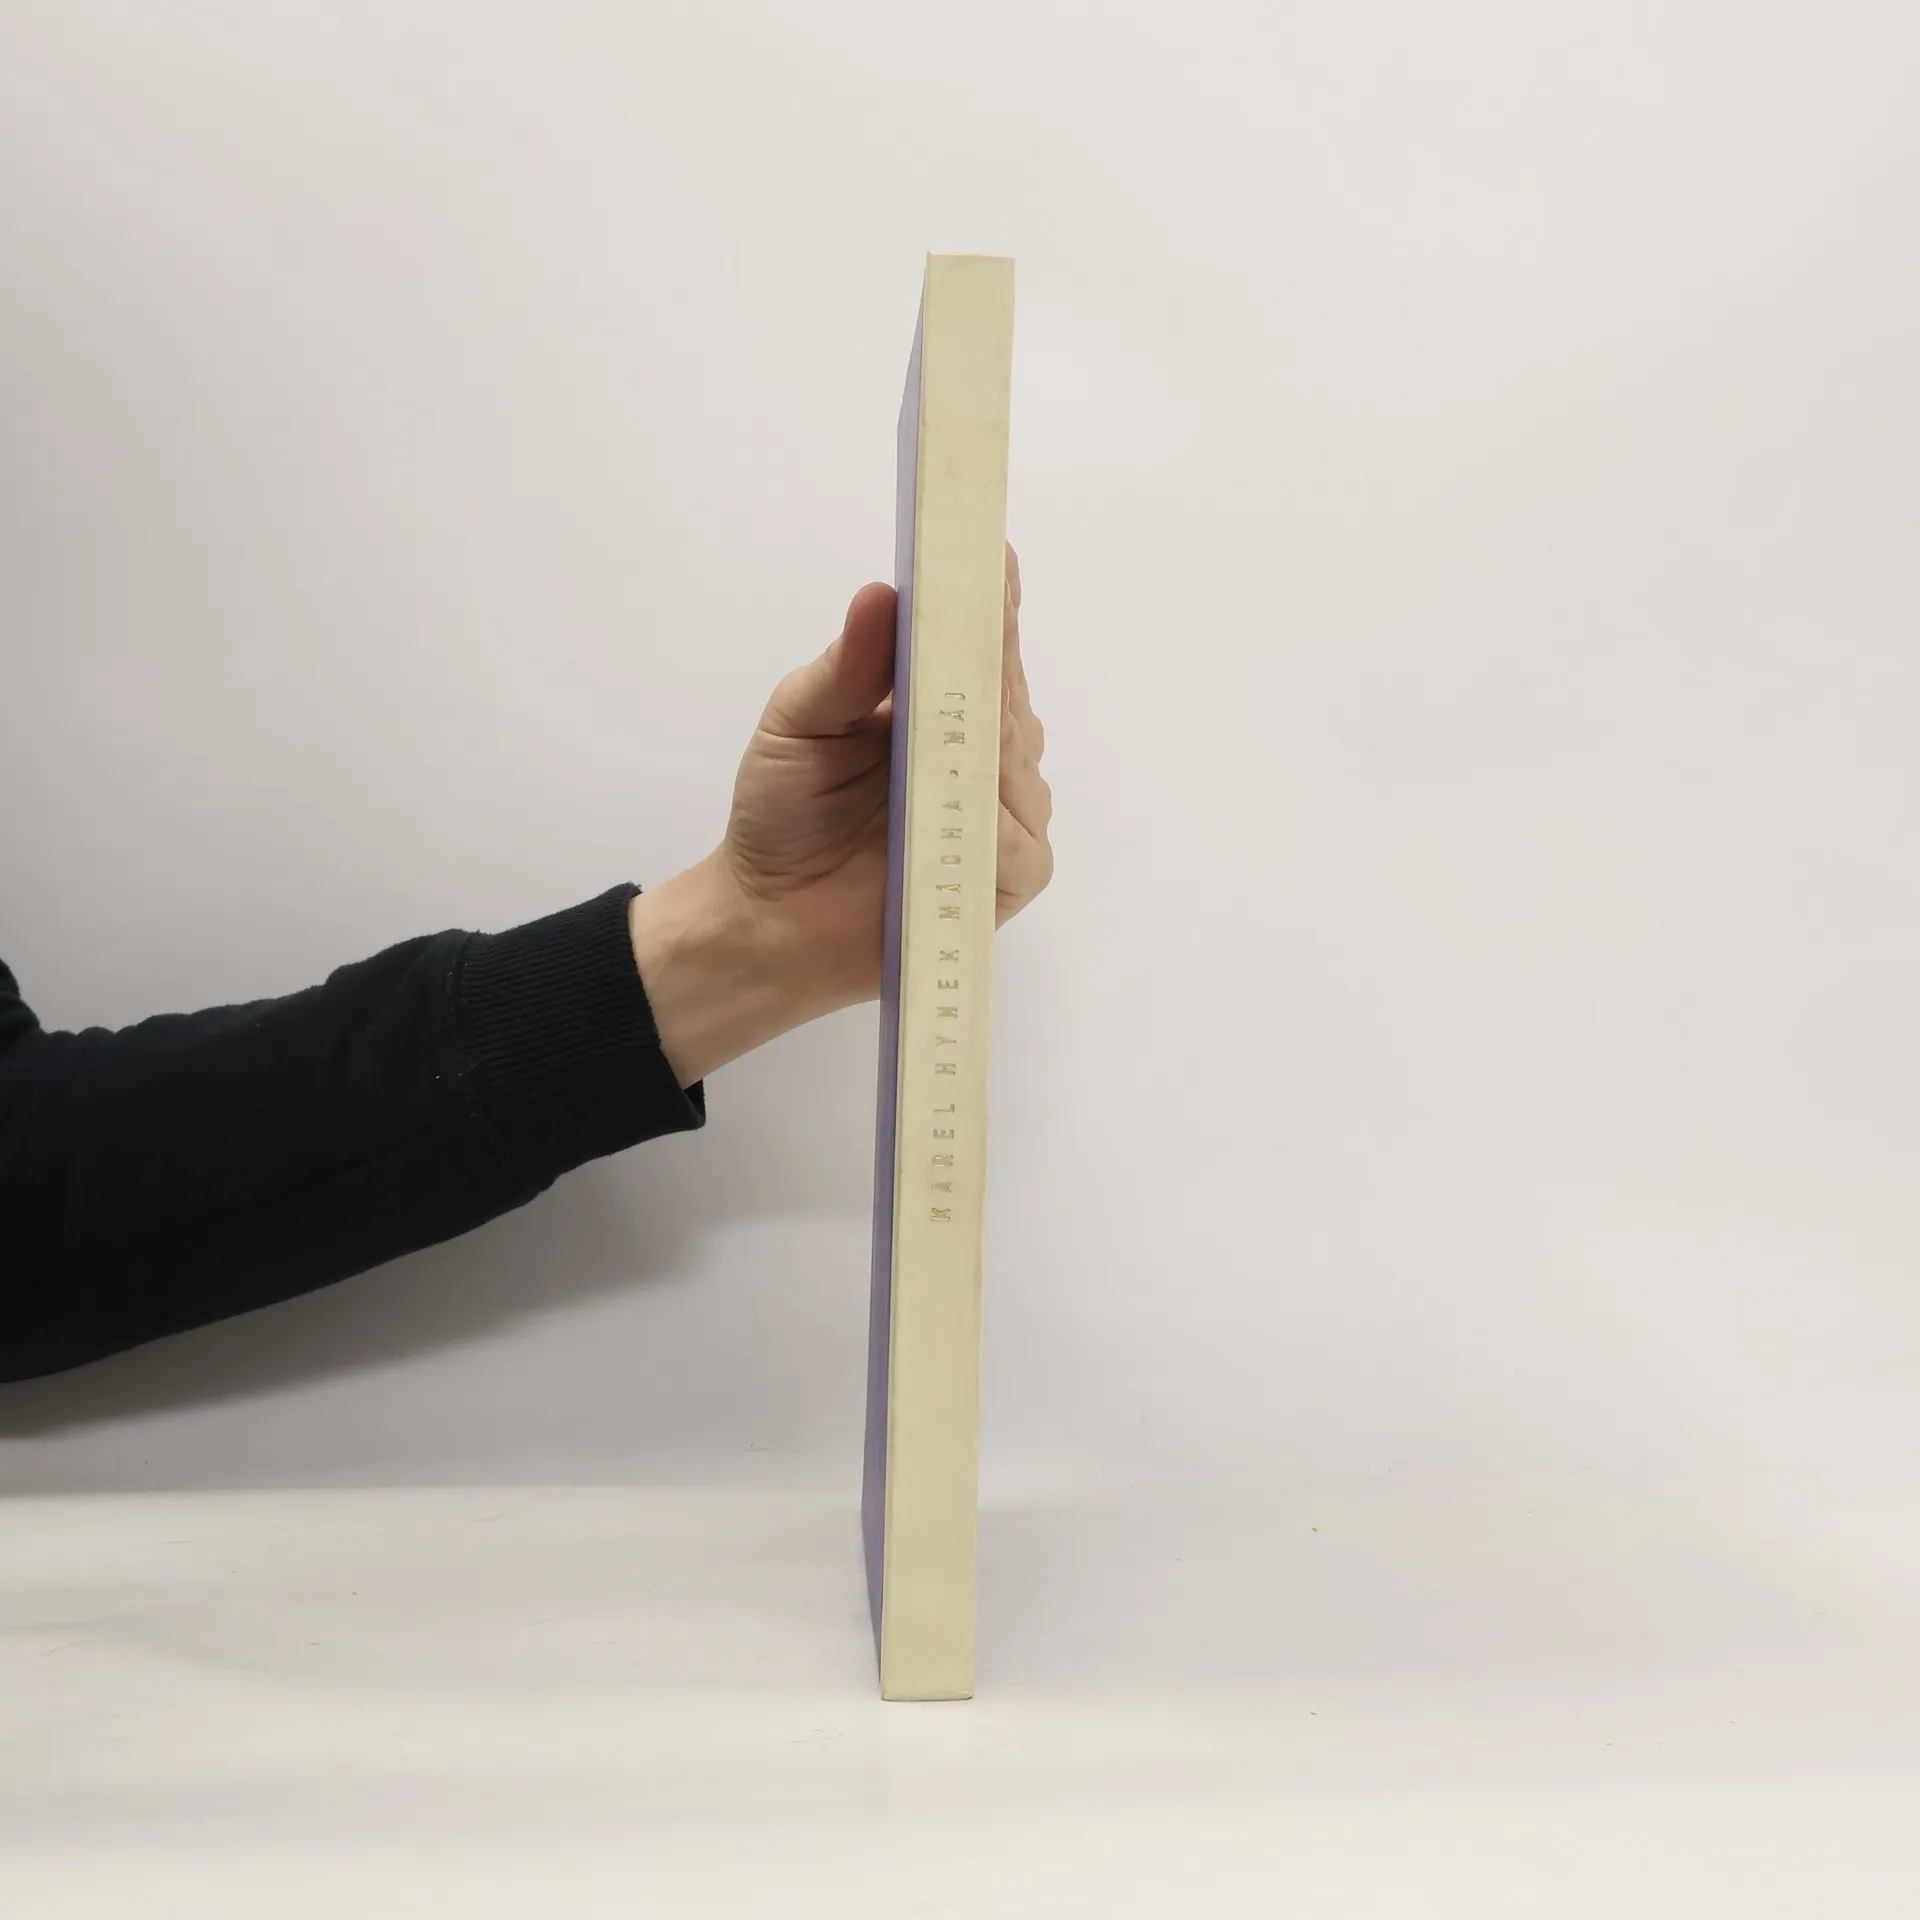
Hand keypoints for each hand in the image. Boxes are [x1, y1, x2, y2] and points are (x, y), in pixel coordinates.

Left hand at [629, 547, 1052, 1083]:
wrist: (768, 919)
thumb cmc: (781, 815)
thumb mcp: (798, 725)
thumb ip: (844, 667)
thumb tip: (880, 593)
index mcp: (937, 702)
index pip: (981, 641)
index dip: (992, 599)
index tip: (995, 561)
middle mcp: (980, 751)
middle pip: (1009, 696)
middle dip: (991, 672)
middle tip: (969, 648)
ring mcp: (1000, 814)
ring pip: (1021, 766)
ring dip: (991, 752)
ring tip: (948, 749)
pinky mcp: (1007, 878)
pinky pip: (1022, 845)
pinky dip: (997, 831)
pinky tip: (969, 820)